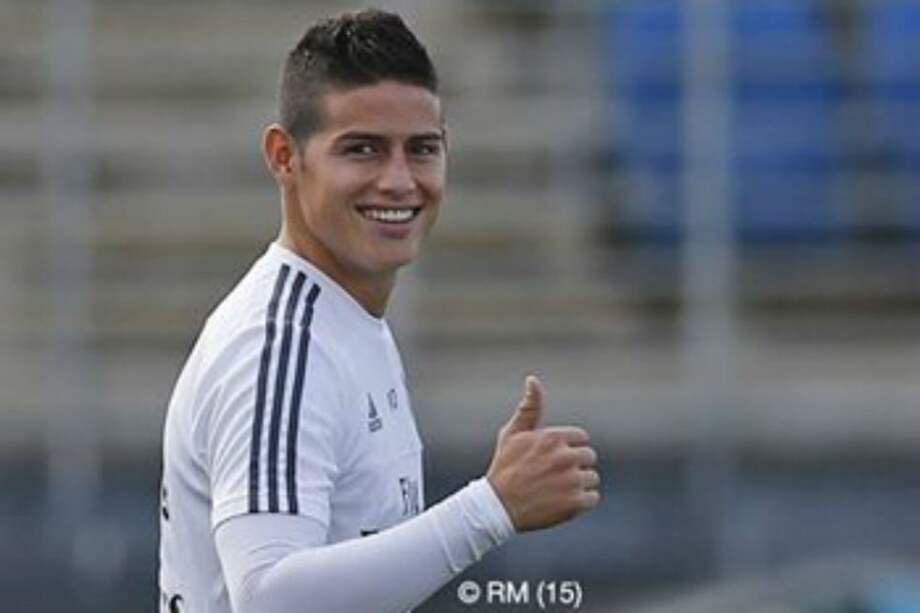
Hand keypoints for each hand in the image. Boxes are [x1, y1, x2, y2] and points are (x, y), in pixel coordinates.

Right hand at [485, 375, 600, 531]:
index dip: (568, 448)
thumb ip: (528, 407)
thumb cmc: (504, 468)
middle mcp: (565, 457)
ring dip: (579, 484)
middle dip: (575, 465)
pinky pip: (592, 498)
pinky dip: (581, 502)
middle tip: (554, 476)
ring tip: (556, 490)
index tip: (554, 459)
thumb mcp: (512, 434)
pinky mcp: (575, 502)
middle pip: (589, 457)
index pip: (581, 438)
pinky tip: (562, 501)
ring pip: (591, 478)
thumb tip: (533, 379)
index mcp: (553, 438)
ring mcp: (571, 480)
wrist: (496, 507)